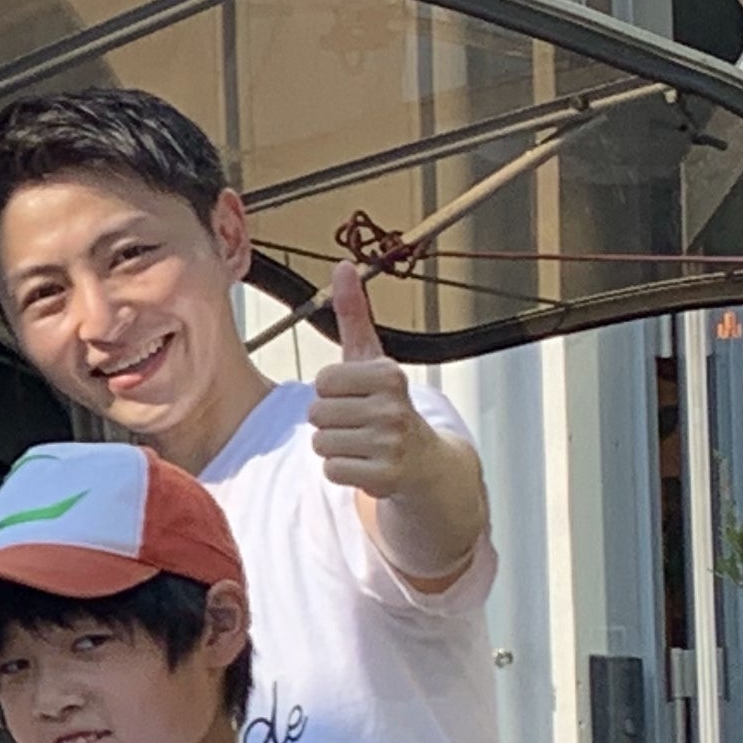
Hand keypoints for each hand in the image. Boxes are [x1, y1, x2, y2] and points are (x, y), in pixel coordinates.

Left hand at [307, 261, 427, 497]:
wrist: (425, 462)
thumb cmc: (388, 404)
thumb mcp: (372, 358)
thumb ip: (353, 314)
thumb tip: (343, 265)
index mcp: (389, 374)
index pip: (322, 382)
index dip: (330, 392)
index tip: (356, 396)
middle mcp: (394, 407)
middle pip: (317, 413)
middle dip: (330, 421)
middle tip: (359, 424)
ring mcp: (392, 443)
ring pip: (321, 443)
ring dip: (334, 447)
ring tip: (362, 443)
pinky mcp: (386, 476)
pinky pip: (331, 470)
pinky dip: (342, 471)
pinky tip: (365, 464)